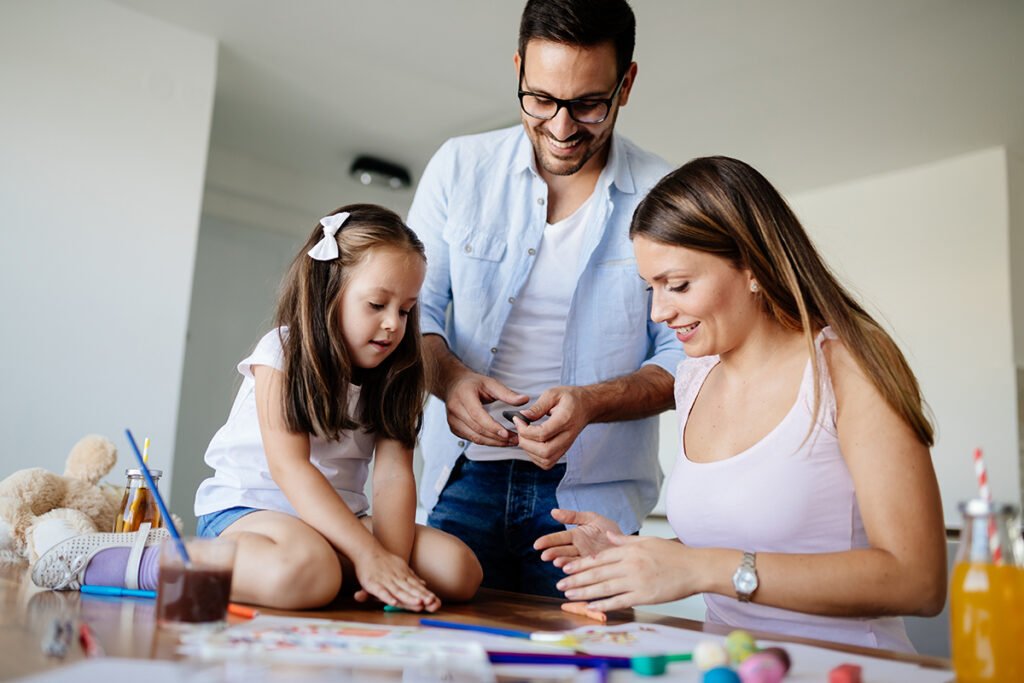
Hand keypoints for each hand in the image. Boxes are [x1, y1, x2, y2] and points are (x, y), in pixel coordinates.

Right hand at [351, 547, 440, 611]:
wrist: (367, 550)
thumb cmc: (384, 561)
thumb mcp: (400, 566)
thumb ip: (411, 576)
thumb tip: (424, 583)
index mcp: (403, 575)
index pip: (416, 586)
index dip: (424, 593)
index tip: (434, 599)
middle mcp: (396, 578)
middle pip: (410, 589)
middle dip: (421, 596)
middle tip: (431, 603)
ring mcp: (385, 581)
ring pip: (399, 591)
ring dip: (409, 598)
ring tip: (418, 604)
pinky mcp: (373, 584)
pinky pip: (382, 592)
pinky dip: (388, 597)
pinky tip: (394, 602)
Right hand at [444, 372, 527, 446]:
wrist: (454, 385)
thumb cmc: (473, 383)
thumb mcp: (490, 383)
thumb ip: (507, 393)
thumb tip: (524, 399)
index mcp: (464, 396)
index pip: (478, 415)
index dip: (492, 426)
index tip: (507, 433)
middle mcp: (456, 409)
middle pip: (477, 429)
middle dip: (497, 437)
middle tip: (515, 439)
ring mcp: (453, 421)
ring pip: (475, 437)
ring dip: (494, 442)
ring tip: (510, 442)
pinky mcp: (454, 429)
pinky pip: (472, 439)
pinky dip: (487, 442)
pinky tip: (499, 441)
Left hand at [515, 386, 592, 468]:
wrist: (586, 407)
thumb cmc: (570, 399)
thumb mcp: (553, 394)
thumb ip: (538, 406)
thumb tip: (523, 416)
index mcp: (565, 420)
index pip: (543, 434)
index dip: (525, 430)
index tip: (517, 419)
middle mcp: (567, 437)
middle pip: (545, 452)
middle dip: (526, 442)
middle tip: (519, 429)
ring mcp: (566, 446)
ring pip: (545, 460)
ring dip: (529, 450)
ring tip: (524, 435)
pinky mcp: (562, 451)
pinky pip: (546, 462)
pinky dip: (534, 456)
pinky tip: (531, 443)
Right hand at [534, 509, 621, 566]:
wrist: (625, 541)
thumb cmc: (607, 529)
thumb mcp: (591, 518)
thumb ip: (572, 516)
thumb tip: (553, 511)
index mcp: (575, 536)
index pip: (558, 538)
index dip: (547, 541)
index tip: (537, 545)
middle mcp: (578, 549)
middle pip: (563, 551)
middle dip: (553, 553)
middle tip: (545, 556)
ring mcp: (586, 559)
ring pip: (572, 562)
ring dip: (564, 563)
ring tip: (557, 562)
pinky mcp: (595, 567)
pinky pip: (585, 569)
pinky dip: (577, 571)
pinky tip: (571, 572)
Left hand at [555, 533, 691, 611]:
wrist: (695, 568)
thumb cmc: (673, 555)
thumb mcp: (648, 541)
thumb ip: (625, 541)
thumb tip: (606, 535)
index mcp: (630, 550)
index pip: (599, 557)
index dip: (581, 564)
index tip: (566, 568)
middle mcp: (630, 564)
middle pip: (597, 573)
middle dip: (576, 579)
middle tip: (561, 585)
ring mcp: (636, 581)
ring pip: (604, 587)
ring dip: (584, 592)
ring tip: (569, 596)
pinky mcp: (644, 596)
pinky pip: (620, 601)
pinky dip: (604, 604)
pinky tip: (591, 606)